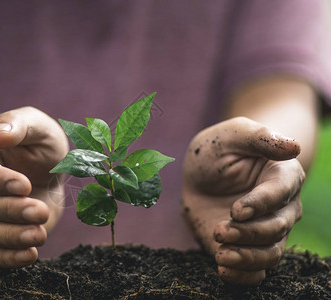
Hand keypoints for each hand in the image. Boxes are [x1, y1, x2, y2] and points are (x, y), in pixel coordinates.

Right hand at [0, 107, 67, 267]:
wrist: (48, 170)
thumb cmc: (39, 142)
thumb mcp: (36, 125)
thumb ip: (18, 124)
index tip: (23, 185)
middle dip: (10, 210)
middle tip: (40, 211)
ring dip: (12, 236)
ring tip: (39, 234)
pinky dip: (8, 258)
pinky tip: (30, 255)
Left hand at [182, 117, 303, 284]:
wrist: (201, 174)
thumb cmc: (219, 149)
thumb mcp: (234, 134)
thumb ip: (260, 138)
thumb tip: (293, 146)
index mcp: (283, 175)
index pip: (282, 192)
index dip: (261, 203)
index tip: (237, 210)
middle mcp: (281, 206)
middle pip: (277, 227)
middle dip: (248, 232)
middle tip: (220, 230)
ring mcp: (265, 229)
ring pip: (270, 252)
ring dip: (247, 257)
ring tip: (221, 255)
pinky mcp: (247, 246)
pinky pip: (256, 270)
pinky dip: (244, 275)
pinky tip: (224, 270)